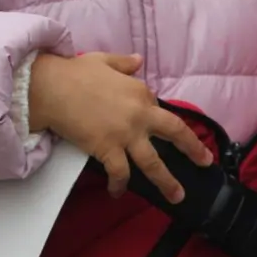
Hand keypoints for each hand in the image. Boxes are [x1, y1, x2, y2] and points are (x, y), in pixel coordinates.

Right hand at [28, 52, 213, 203]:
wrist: (51, 88)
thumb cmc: (73, 72)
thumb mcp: (103, 60)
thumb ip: (124, 63)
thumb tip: (138, 60)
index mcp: (140, 91)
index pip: (157, 108)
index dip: (156, 119)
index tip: (154, 128)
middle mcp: (139, 114)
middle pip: (174, 133)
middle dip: (193, 149)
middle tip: (205, 161)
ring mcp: (125, 134)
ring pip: (153, 163)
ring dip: (167, 182)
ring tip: (177, 196)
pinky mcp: (107, 150)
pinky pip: (120, 172)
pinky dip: (120, 184)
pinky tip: (117, 192)